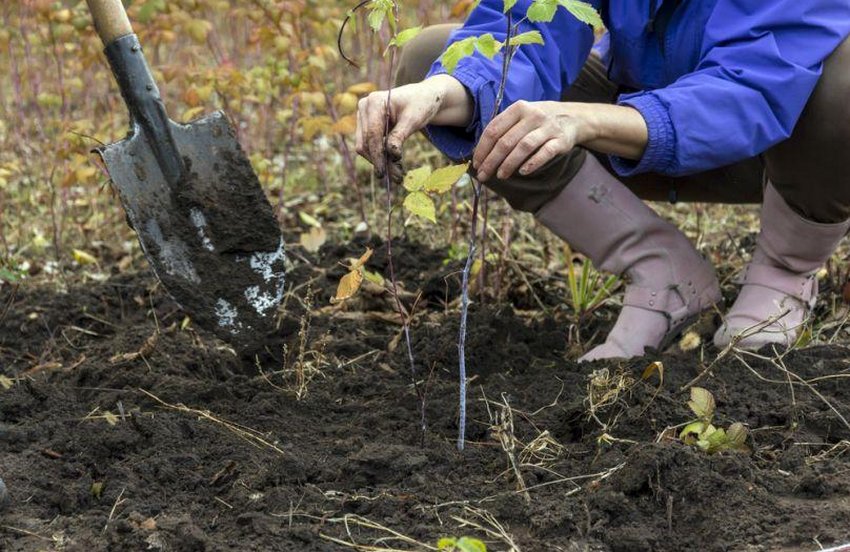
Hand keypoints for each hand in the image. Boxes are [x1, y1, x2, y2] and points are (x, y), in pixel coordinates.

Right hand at [356, 74, 472, 181]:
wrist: (424, 97)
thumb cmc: (421, 104)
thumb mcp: (413, 120)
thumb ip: (400, 135)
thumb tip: (391, 154)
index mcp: (374, 102)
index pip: (372, 134)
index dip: (378, 155)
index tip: (384, 173)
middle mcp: (364, 107)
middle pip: (366, 142)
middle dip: (380, 161)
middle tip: (397, 178)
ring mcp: (363, 116)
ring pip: (365, 146)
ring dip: (380, 161)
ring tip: (397, 174)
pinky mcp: (366, 125)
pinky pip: (369, 145)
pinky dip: (380, 156)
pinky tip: (394, 166)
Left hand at [472, 100, 596, 181]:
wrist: (573, 117)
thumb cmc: (538, 120)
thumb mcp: (521, 116)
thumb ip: (503, 128)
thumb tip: (481, 153)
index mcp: (518, 108)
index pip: (494, 129)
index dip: (483, 148)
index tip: (476, 163)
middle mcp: (533, 115)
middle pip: (506, 141)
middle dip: (491, 160)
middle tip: (484, 175)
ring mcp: (548, 128)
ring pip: (523, 147)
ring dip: (509, 164)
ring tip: (501, 175)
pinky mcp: (561, 140)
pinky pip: (545, 153)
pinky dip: (532, 163)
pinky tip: (522, 172)